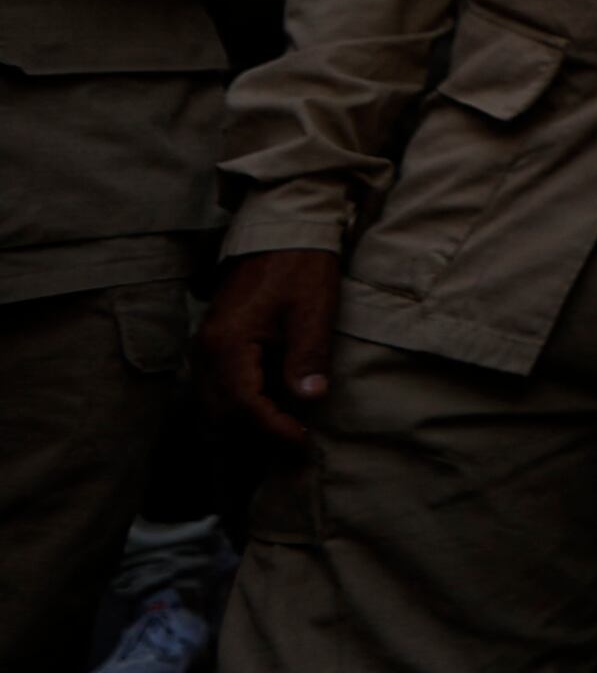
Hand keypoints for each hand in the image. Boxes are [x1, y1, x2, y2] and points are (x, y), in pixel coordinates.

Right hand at [200, 249, 344, 445]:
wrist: (282, 232)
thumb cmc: (300, 267)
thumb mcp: (313, 310)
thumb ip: (308, 356)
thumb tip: (307, 401)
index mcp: (227, 344)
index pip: (243, 405)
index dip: (273, 428)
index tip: (302, 440)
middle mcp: (207, 351)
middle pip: (220, 412)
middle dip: (256, 432)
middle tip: (295, 439)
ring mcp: (207, 348)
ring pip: (215, 404)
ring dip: (245, 421)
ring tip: (285, 428)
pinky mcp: (215, 345)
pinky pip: (219, 388)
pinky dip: (241, 404)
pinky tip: (272, 405)